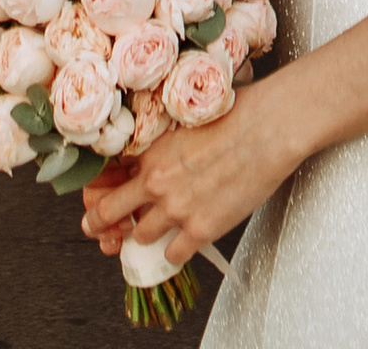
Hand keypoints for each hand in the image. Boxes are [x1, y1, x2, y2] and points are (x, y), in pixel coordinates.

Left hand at [80, 82, 304, 262]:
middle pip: (108, 213)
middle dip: (99, 223)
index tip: (99, 195)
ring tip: (155, 230)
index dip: (100, 189)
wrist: (270, 128)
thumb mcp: (187, 119)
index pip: (107, 177)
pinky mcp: (201, 230)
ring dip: (145, 234)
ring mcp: (177, 210)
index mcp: (151, 151)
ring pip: (139, 237)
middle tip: (97, 229)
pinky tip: (183, 240)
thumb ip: (164, 142)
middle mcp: (157, 183)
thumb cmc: (238, 113)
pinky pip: (173, 255)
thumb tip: (155, 153)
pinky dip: (175, 250)